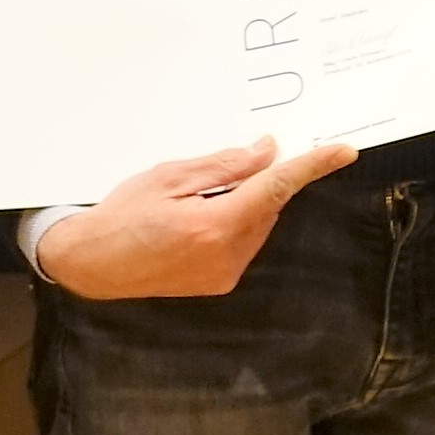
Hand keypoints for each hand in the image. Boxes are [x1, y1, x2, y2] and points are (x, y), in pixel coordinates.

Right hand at [38, 138, 354, 300]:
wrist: (92, 264)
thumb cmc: (122, 215)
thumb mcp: (169, 176)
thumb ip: (224, 166)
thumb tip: (266, 152)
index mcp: (214, 224)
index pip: (275, 188)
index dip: (311, 167)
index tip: (342, 152)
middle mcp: (226, 255)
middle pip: (267, 207)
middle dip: (258, 183)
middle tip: (229, 168)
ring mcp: (224, 274)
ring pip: (257, 226)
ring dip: (245, 205)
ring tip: (197, 200)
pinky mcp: (220, 283)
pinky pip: (243, 243)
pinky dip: (234, 224)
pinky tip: (198, 220)